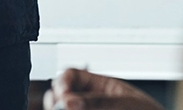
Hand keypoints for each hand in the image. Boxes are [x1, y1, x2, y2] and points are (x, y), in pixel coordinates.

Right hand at [42, 69, 162, 109]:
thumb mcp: (125, 104)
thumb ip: (98, 102)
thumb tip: (69, 101)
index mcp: (100, 86)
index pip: (70, 76)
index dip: (63, 82)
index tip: (63, 95)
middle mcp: (89, 101)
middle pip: (59, 95)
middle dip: (56, 101)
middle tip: (62, 108)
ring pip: (61, 109)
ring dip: (60, 109)